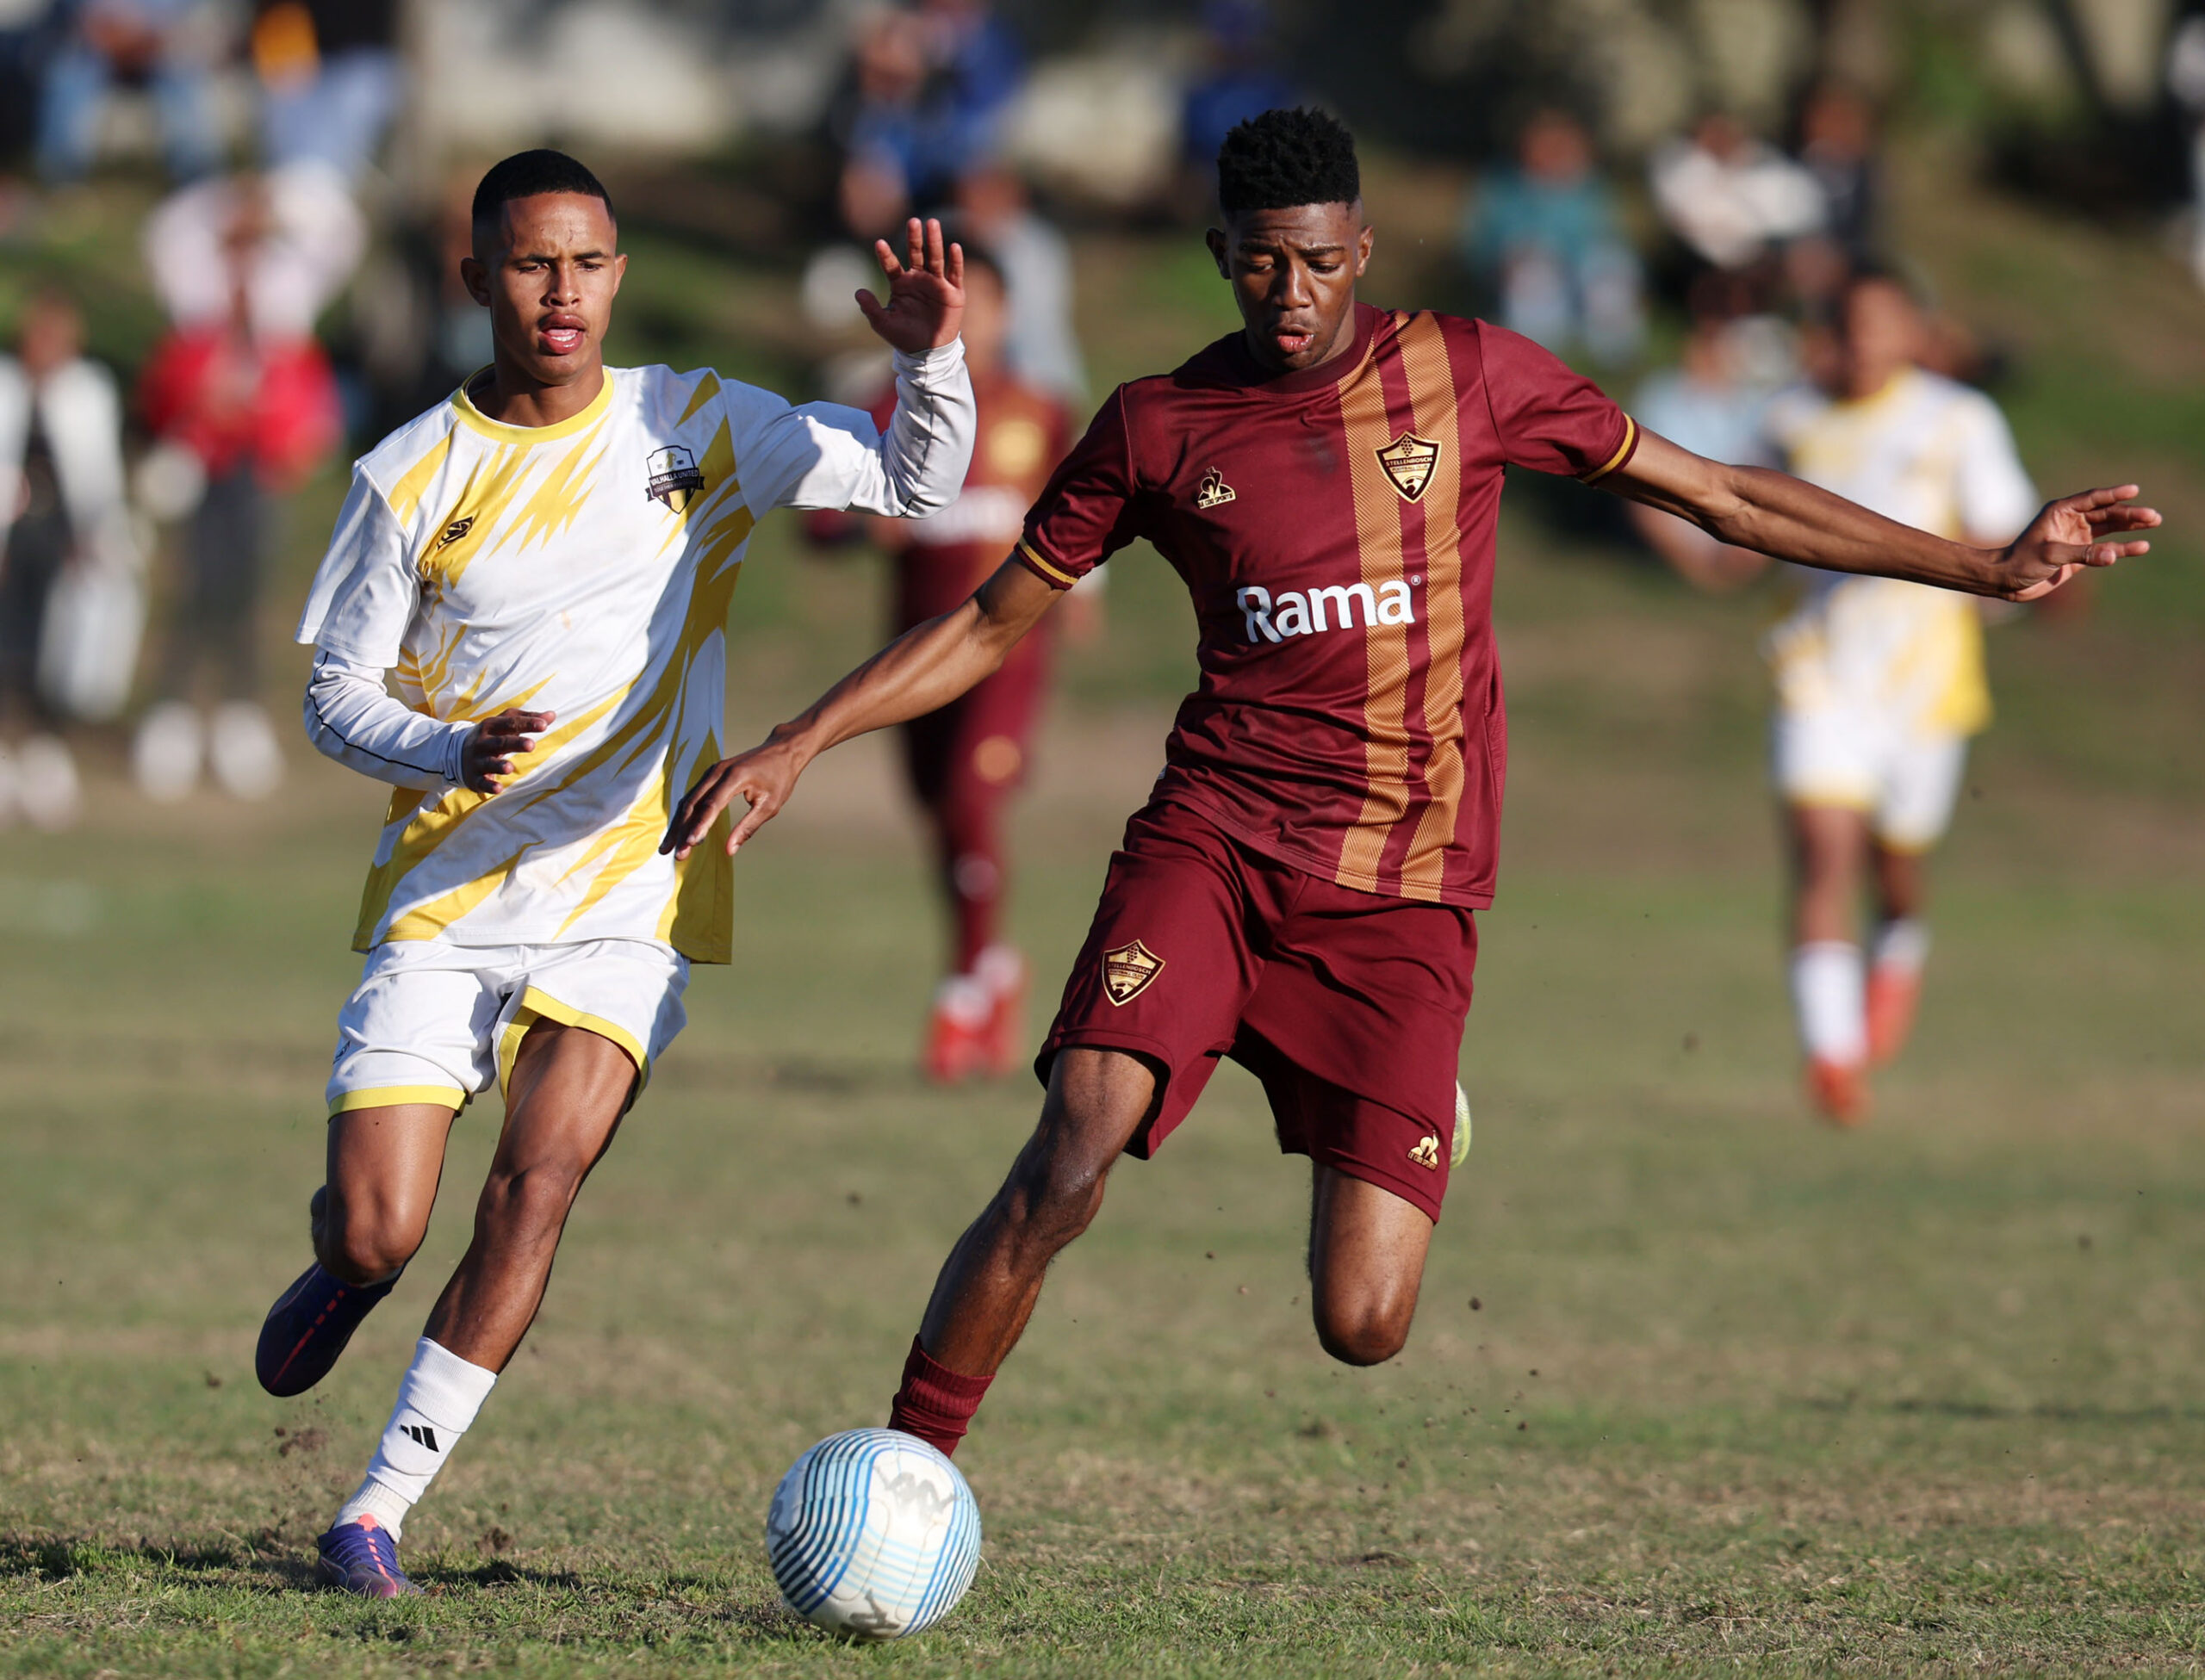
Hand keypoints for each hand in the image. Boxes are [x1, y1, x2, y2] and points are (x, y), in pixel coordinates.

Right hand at [462, 707, 553, 793]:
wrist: (455, 752)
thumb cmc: (491, 736)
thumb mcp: (505, 724)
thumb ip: (527, 719)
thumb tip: (552, 715)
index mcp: (491, 726)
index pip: (511, 723)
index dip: (527, 723)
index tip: (544, 725)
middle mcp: (483, 742)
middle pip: (500, 742)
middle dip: (515, 743)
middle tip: (532, 745)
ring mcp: (478, 760)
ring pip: (489, 763)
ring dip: (499, 765)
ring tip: (510, 767)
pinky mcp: (475, 777)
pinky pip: (482, 782)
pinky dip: (489, 786)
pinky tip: (499, 788)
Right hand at [660, 733, 805, 860]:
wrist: (780, 751)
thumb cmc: (779, 779)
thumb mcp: (769, 806)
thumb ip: (748, 827)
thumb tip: (730, 851)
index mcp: (734, 777)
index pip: (711, 805)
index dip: (699, 826)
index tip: (689, 845)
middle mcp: (717, 772)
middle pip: (692, 804)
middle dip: (681, 831)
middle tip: (675, 855)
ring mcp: (711, 772)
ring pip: (688, 801)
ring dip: (677, 825)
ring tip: (667, 848)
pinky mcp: (709, 775)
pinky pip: (692, 797)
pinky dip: (684, 816)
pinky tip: (679, 833)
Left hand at [857, 218, 964, 354]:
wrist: (928, 352)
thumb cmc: (904, 336)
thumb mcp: (883, 323)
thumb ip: (870, 308)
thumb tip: (858, 292)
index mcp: (900, 283)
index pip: (891, 264)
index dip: (885, 255)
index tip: (879, 243)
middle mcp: (918, 278)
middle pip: (916, 253)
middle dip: (914, 237)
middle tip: (912, 221)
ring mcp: (937, 283)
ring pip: (935, 258)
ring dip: (934, 241)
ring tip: (932, 223)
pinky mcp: (953, 292)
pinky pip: (955, 273)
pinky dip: (955, 260)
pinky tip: (954, 246)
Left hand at [1992, 486, 2157, 600]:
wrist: (2006, 582)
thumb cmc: (2020, 562)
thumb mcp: (2050, 555)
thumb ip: (2082, 554)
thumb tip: (2113, 555)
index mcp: (2060, 511)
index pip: (2092, 499)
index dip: (2113, 494)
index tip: (2134, 490)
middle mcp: (2071, 521)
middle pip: (2107, 513)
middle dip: (2130, 514)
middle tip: (2153, 516)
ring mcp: (2077, 537)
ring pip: (2110, 528)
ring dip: (2131, 526)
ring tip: (2154, 522)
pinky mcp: (2080, 555)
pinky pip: (2106, 549)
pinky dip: (2123, 548)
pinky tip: (2141, 546)